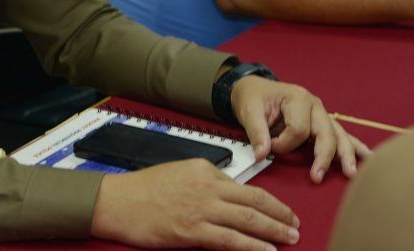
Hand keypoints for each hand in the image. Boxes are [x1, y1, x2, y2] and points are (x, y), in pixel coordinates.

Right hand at [91, 159, 299, 249]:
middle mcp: (207, 187)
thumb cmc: (143, 188)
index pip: (245, 187)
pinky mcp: (192, 231)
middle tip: (296, 226)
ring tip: (290, 239)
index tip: (282, 211)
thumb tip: (230, 196)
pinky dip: (252, 246)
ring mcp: (201, 209)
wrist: (117, 202)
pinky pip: (230, 240)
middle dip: (280, 216)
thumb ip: (206, 181)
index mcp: (205, 169)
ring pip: (248, 221)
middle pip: (255, 202)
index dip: (269, 202)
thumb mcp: (179, 171)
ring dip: (273, 231)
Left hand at [231, 76, 369, 183]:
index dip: (284, 144)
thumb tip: (261, 155)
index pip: (298, 129)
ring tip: (351, 173)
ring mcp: (321, 114)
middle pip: (326, 133)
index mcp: (297, 98)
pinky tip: (367, 157)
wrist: (254, 88)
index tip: (269, 146)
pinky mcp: (322, 123)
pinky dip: (353, 146)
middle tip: (317, 176)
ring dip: (345, 155)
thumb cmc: (253, 97)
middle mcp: (314, 105)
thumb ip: (256, 133)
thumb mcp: (249, 111)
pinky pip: (340, 135)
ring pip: (338, 135)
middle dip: (324, 156)